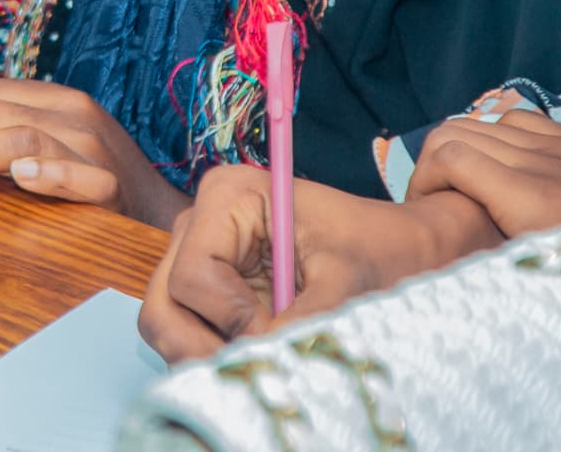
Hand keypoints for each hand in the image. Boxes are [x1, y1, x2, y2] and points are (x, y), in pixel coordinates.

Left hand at [0, 78, 188, 226]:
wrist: (163, 214)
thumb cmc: (95, 181)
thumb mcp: (47, 145)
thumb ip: (1, 137)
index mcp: (52, 98)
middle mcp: (71, 114)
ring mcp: (93, 149)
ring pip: (20, 135)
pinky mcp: (111, 188)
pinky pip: (78, 175)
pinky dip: (48, 172)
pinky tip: (19, 176)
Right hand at [138, 168, 502, 361]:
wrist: (396, 252)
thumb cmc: (376, 250)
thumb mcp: (347, 284)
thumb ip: (303, 321)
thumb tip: (263, 362)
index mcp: (228, 195)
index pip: (192, 275)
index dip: (231, 317)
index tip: (277, 331)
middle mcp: (199, 220)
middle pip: (164, 304)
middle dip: (205, 346)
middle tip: (256, 365)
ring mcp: (195, 255)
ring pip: (165, 324)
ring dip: (208, 355)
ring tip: (263, 359)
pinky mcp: (203, 288)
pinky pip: (184, 333)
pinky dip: (214, 355)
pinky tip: (258, 353)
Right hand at [405, 109, 560, 236]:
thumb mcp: (524, 273)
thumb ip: (482, 246)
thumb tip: (439, 239)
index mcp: (526, 196)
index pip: (449, 156)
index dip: (422, 179)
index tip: (421, 209)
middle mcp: (544, 159)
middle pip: (462, 130)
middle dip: (435, 162)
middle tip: (434, 197)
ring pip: (491, 120)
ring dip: (468, 145)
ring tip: (468, 180)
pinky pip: (528, 119)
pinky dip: (503, 135)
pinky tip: (506, 163)